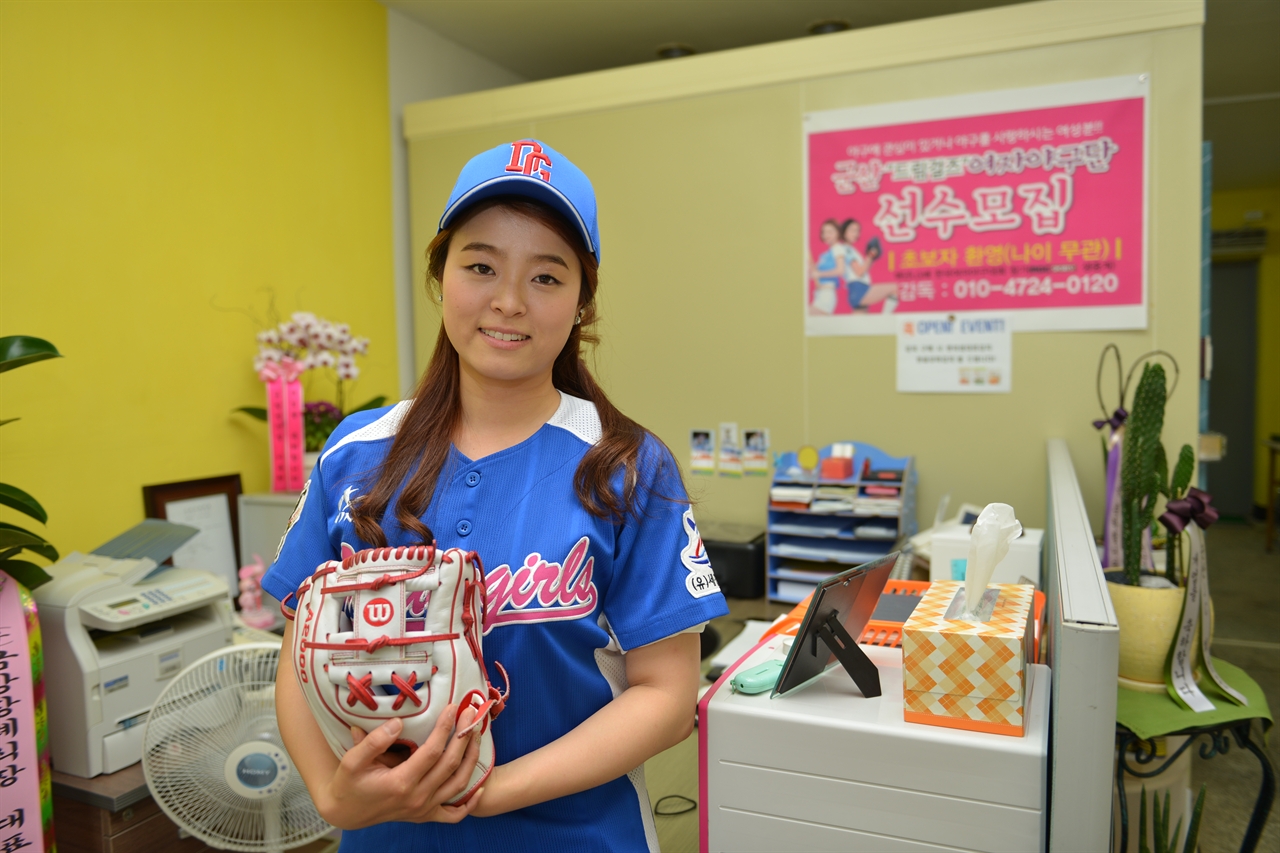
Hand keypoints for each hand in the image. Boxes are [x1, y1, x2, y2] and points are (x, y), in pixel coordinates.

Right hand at [314, 704, 484, 828]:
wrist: (346, 813)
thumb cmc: (348, 784)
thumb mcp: (352, 761)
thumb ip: (373, 741)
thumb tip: (398, 723)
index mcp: (400, 783)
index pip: (432, 751)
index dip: (445, 728)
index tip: (453, 707)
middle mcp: (417, 798)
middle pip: (451, 765)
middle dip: (464, 736)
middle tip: (471, 713)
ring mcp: (423, 809)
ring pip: (459, 784)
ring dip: (472, 758)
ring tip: (477, 734)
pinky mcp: (425, 815)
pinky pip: (454, 814)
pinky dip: (470, 803)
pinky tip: (480, 786)